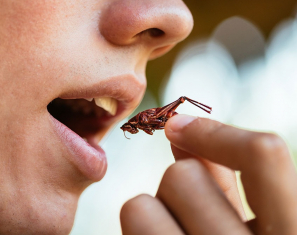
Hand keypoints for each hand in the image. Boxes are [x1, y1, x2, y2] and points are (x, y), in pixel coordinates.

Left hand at [120, 115, 296, 234]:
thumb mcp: (237, 220)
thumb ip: (220, 177)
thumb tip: (179, 123)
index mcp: (289, 233)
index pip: (263, 154)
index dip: (216, 132)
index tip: (177, 124)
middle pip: (180, 175)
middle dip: (177, 186)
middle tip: (185, 214)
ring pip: (140, 204)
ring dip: (152, 210)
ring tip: (170, 231)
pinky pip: (130, 221)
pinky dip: (137, 227)